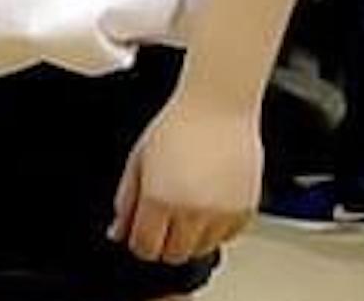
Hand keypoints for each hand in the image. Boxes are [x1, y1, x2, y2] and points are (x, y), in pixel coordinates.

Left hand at [109, 88, 259, 265]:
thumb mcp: (138, 161)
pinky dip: (215, 230)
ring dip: (189, 239)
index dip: (138, 243)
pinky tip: (206, 206)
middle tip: (159, 224)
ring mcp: (222, 213)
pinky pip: (227, 237)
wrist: (218, 109)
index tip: (138, 234)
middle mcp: (192, 211)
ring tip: (184, 210)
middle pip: (173, 254)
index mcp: (160, 198)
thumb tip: (118, 230)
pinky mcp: (245, 211)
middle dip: (162, 244)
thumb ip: (126, 200)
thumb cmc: (177, 126)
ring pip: (201, 249)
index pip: (146, 246)